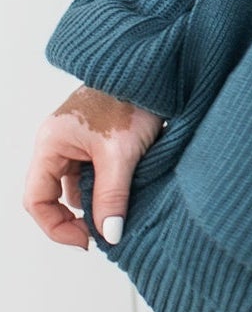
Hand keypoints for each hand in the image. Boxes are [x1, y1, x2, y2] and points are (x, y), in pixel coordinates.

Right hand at [22, 86, 164, 249]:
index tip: (87, 240)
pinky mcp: (94, 140)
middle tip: (105, 231)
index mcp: (51, 142)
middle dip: (76, 217)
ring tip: (119, 210)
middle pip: (52, 195)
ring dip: (93, 202)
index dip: (56, 226)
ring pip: (74, 186)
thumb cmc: (132, 99)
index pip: (36, 199)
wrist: (156, 72)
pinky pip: (90, 174)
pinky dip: (104, 187)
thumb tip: (108, 234)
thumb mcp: (121, 154)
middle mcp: (57, 142)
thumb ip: (112, 196)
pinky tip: (125, 192)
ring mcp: (75, 141)